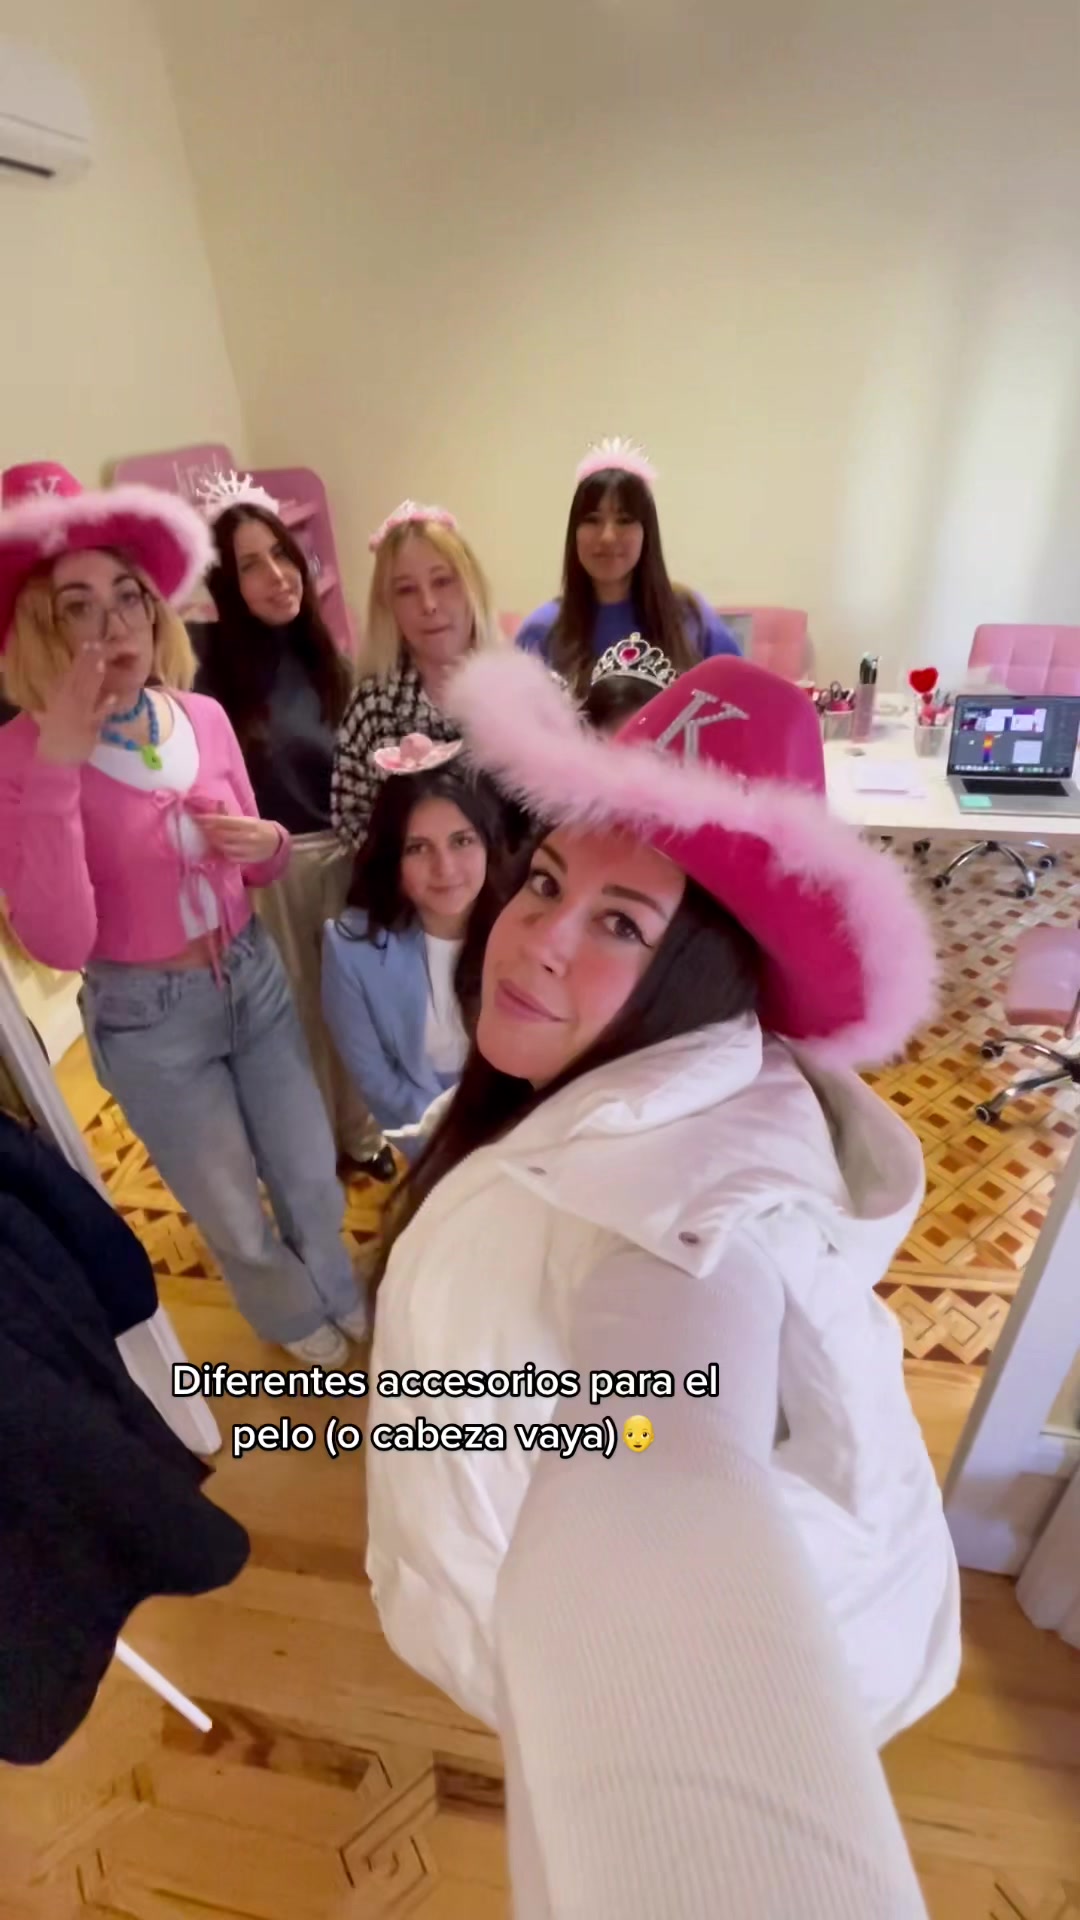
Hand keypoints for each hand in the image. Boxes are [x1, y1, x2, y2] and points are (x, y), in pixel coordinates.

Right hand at [36, 644, 116, 765]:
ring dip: (94, 678)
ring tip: (103, 662)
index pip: (70, 674)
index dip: (80, 658)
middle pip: (78, 679)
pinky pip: (97, 716)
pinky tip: (114, 697)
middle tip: (98, 645)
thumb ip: (51, 708)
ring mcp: (77, 715)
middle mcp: (66, 703)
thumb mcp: (49, 719)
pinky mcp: (87, 728)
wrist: (55, 759)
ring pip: (86, 692)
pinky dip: (105, 707)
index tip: (88, 642)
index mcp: (59, 697)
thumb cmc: (55, 739)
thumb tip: (45, 704)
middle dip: (88, 662)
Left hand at [192, 814, 281, 864]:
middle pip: (222, 835)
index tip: (197, 817)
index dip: (209, 819)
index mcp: (249, 824)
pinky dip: (220, 852)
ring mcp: (247, 850)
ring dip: (213, 842)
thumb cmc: (260, 829)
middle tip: (199, 828)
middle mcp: (248, 837)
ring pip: (224, 847)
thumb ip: (232, 816)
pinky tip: (217, 848)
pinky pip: (229, 857)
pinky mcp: (246, 860)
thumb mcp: (249, 819)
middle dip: (209, 831)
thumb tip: (216, 805)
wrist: (276, 844)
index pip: (225, 821)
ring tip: (207, 838)